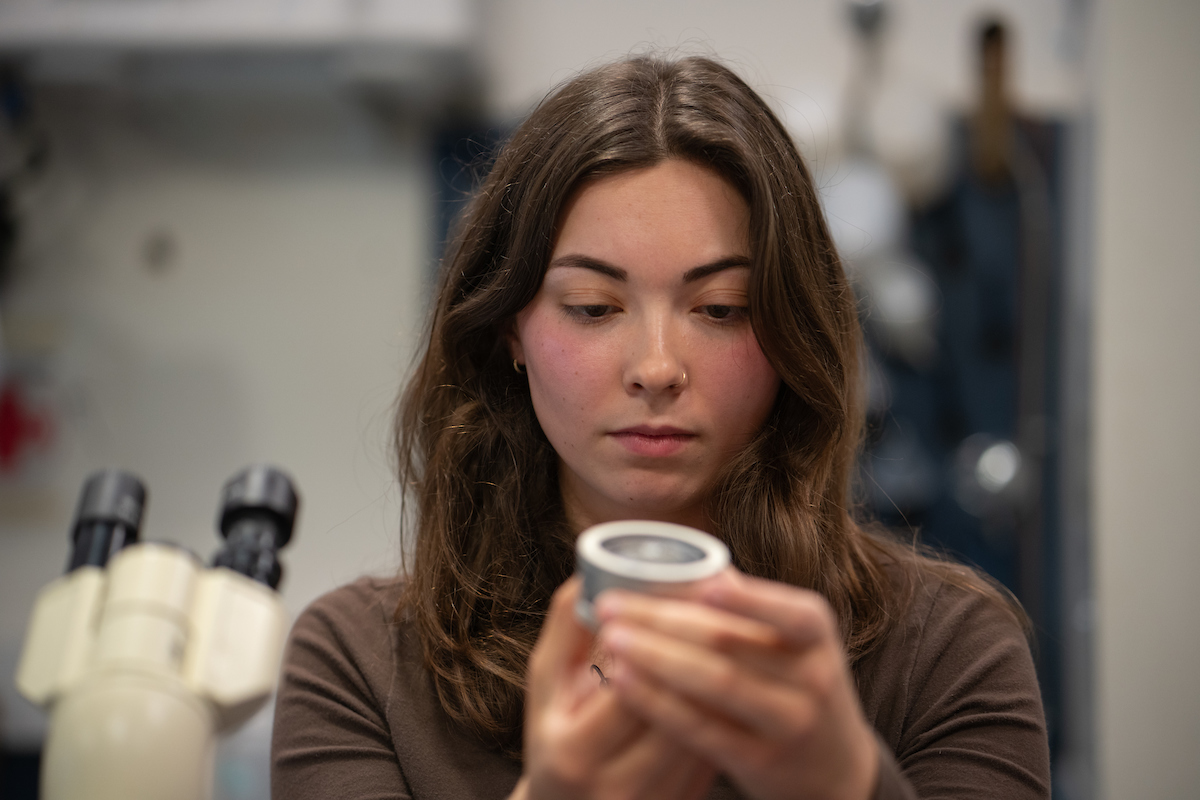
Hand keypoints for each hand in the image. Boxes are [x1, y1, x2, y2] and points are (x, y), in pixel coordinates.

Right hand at [513, 578, 716, 799]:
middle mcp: (617, 787)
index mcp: (574, 753)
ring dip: (721, 679)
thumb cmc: (555, 737)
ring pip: (706, 733)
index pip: (630, 693)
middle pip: (678, 714)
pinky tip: (737, 670)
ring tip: (735, 629)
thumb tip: (590, 570)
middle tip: (721, 604)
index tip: (679, 598)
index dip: (658, 644)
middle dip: (700, 655)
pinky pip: (715, 752)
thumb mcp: (546, 687)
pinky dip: (725, 709)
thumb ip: (566, 631)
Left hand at [594, 570, 878, 799]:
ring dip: (655, 657)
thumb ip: (747, 606)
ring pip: (715, 683)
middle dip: (662, 619)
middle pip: (729, 640)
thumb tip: (676, 562)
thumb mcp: (794, 640)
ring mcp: (788, 721)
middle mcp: (812, 674)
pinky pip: (700, 728)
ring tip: (611, 637)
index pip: (786, 610)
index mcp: (816, 630)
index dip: (746, 599)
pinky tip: (622, 682)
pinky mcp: (758, 761)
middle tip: (611, 603)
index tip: (700, 586)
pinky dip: (657, 701)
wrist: (835, 768)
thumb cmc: (796, 682)